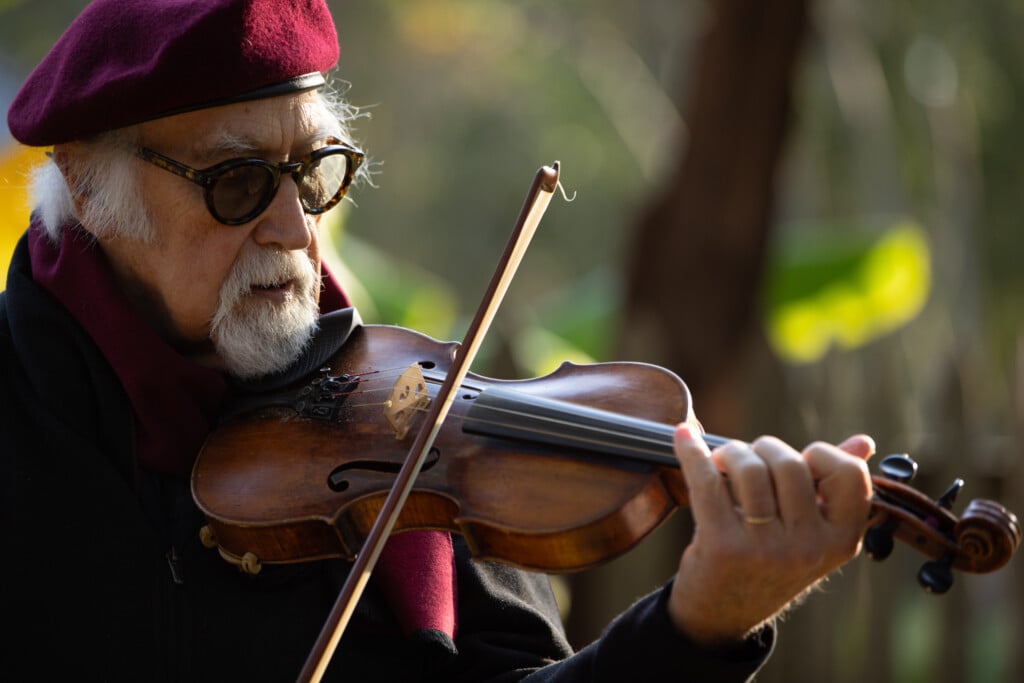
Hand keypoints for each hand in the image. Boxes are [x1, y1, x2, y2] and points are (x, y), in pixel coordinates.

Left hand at [667, 423, 873, 646]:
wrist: (722, 614)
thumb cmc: (769, 562)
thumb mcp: (810, 534)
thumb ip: (834, 489)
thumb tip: (863, 442)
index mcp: (841, 541)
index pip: (851, 475)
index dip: (823, 455)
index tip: (800, 459)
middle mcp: (809, 548)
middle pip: (790, 464)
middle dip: (763, 449)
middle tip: (747, 458)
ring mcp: (766, 549)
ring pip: (750, 469)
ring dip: (730, 454)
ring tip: (721, 463)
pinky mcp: (723, 546)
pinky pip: (707, 481)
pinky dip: (691, 452)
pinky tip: (683, 438)